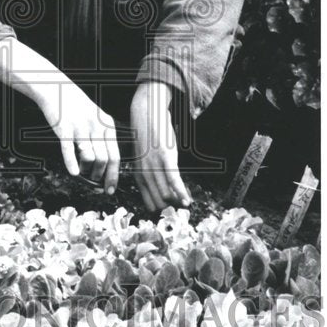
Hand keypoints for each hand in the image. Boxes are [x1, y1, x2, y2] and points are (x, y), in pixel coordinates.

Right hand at [36, 83, 120, 193]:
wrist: (57, 89)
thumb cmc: (77, 107)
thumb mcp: (96, 119)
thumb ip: (102, 138)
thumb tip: (104, 164)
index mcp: (107, 125)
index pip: (115, 156)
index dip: (113, 176)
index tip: (110, 189)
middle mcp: (96, 126)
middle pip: (103, 160)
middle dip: (99, 176)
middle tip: (94, 184)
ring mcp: (80, 127)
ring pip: (89, 158)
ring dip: (86, 171)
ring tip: (82, 174)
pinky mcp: (64, 128)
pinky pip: (69, 150)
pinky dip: (72, 163)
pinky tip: (73, 173)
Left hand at [129, 82, 191, 211]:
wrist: (145, 114)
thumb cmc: (148, 137)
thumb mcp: (145, 158)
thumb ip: (150, 173)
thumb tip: (162, 187)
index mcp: (139, 175)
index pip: (150, 202)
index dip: (162, 210)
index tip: (172, 212)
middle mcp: (145, 174)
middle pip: (158, 202)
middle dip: (171, 209)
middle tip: (182, 210)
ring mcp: (155, 167)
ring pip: (166, 195)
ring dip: (177, 203)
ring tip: (186, 206)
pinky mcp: (166, 158)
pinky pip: (173, 181)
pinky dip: (181, 193)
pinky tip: (187, 201)